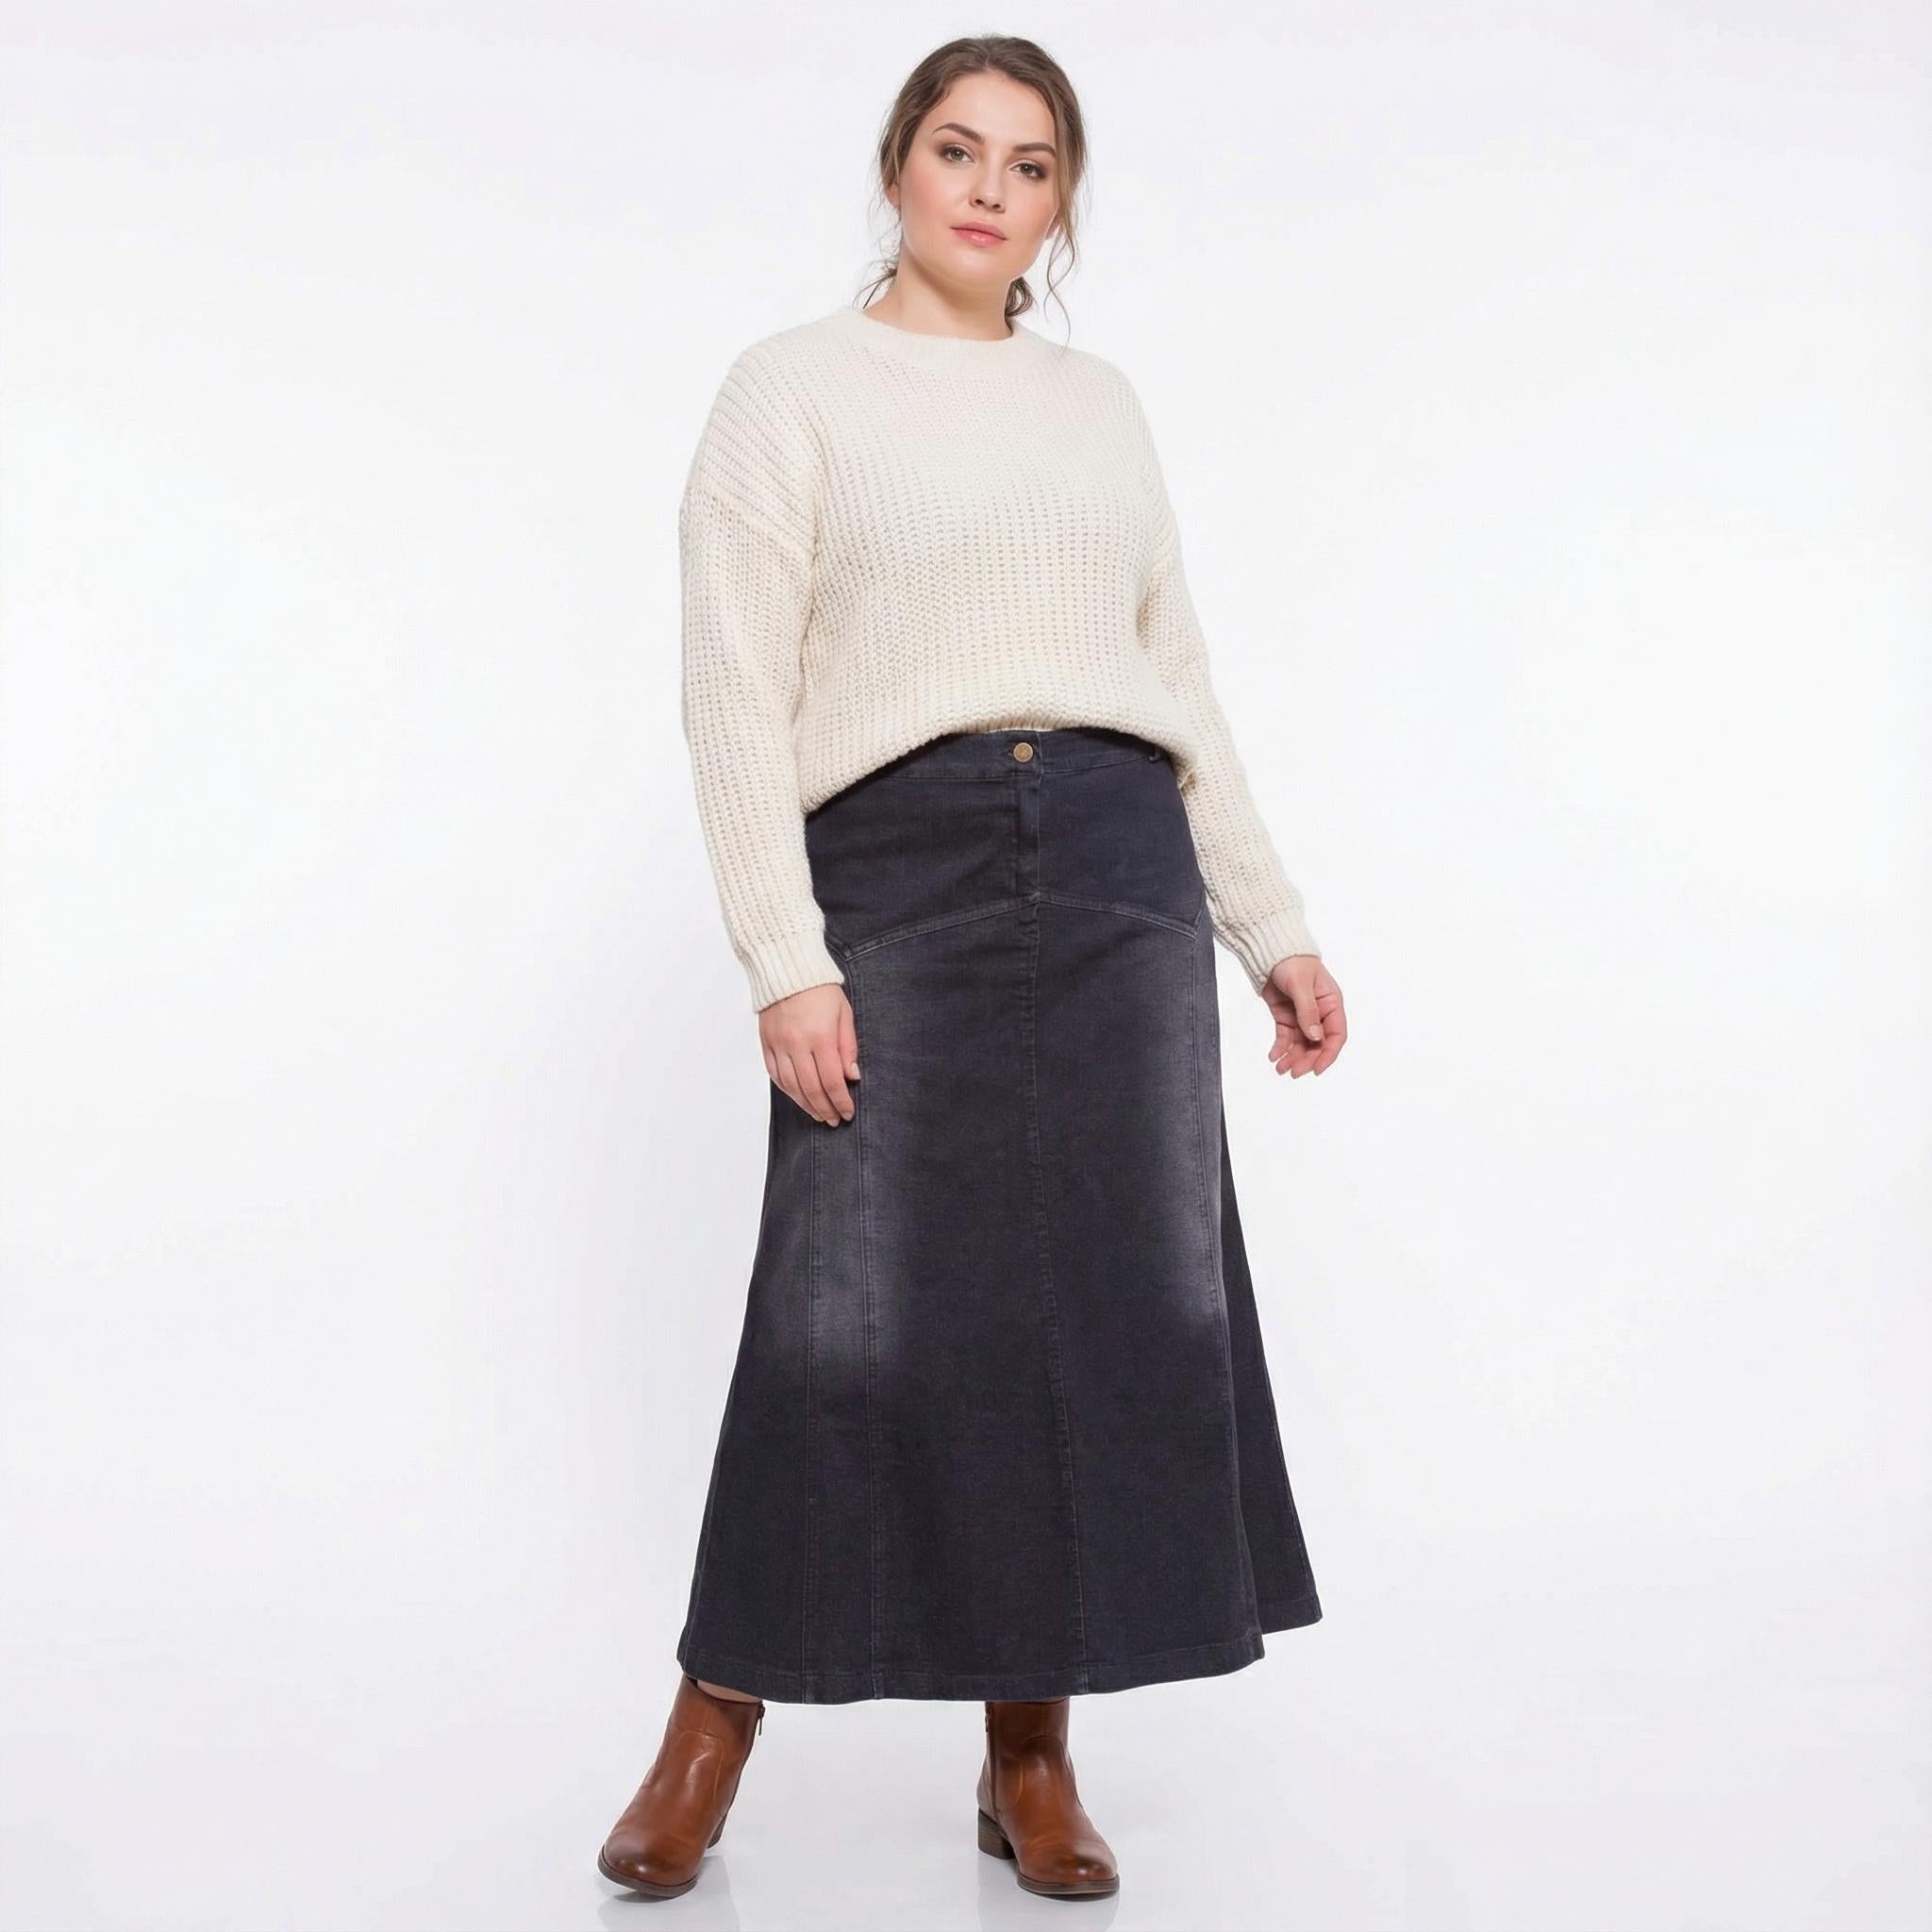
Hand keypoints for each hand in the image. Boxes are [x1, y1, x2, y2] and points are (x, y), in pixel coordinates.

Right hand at [759, 982, 860, 1124]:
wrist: (787, 969)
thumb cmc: (820, 989)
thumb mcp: (844, 1014)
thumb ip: (848, 1047)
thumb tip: (852, 1077)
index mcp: (820, 1036)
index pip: (832, 1080)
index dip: (840, 1101)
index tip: (847, 1112)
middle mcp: (797, 1044)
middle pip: (811, 1088)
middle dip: (825, 1108)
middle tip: (834, 1120)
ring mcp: (779, 1045)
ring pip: (791, 1086)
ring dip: (806, 1105)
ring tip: (818, 1114)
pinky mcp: (766, 1043)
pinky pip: (775, 1075)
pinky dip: (787, 1090)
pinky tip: (798, 1098)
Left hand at [1261, 955, 1344, 1077]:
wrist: (1269, 950)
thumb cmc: (1292, 960)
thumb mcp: (1301, 985)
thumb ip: (1307, 1011)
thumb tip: (1315, 1036)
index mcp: (1331, 1003)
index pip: (1336, 1034)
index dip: (1328, 1054)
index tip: (1317, 1069)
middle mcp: (1319, 1013)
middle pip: (1317, 1044)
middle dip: (1307, 1059)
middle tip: (1293, 1072)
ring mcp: (1301, 1016)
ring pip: (1301, 1044)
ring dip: (1292, 1057)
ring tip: (1280, 1069)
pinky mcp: (1285, 1016)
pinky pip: (1285, 1037)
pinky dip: (1280, 1048)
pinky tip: (1273, 1056)